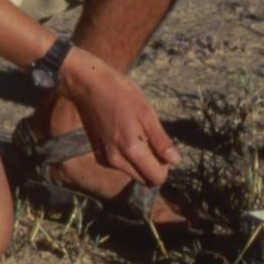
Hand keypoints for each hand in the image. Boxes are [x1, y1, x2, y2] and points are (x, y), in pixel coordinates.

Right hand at [57, 50, 180, 187]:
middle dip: (153, 165)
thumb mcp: (146, 112)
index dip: (165, 166)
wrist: (88, 85)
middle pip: (144, 179)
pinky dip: (126, 156)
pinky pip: (119, 165)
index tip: (164, 149)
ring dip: (139, 161)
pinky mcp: (97, 153)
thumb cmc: (121, 94)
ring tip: (137, 133)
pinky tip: (124, 134)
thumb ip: (160, 140)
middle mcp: (116, 160)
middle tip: (153, 140)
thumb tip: (175, 160)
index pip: (156, 178)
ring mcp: (104, 158)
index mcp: (131, 149)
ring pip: (132, 173)